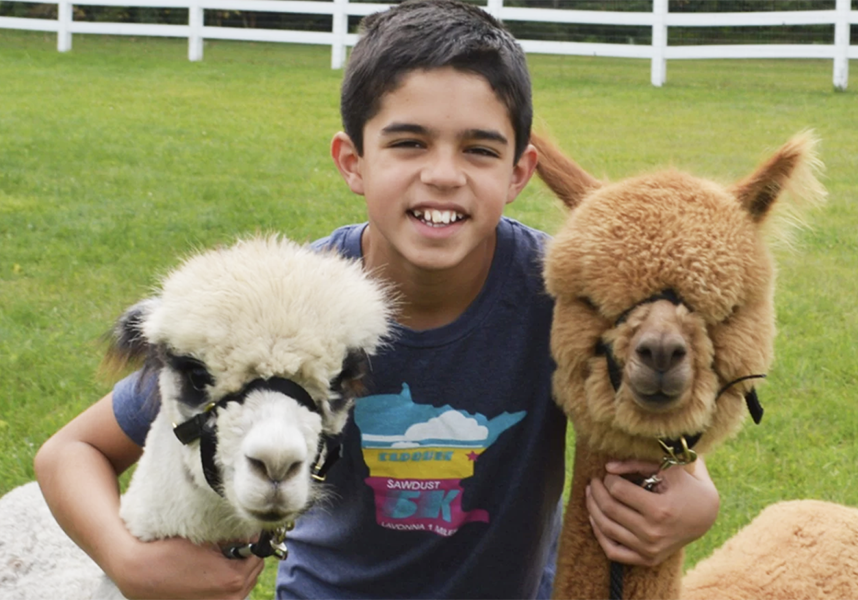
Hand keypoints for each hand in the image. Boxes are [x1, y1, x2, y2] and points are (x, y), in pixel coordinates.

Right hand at [109, 536, 264, 599]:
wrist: (142, 574)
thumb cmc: (171, 554)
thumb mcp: (207, 540)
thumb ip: (233, 539)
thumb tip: (249, 536)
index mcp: (233, 579)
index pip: (257, 554)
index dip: (251, 540)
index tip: (243, 533)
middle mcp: (231, 598)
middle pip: (254, 571)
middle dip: (246, 555)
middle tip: (232, 543)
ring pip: (244, 583)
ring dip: (238, 569)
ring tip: (221, 557)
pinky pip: (230, 593)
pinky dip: (227, 581)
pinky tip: (214, 570)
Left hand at [585, 457, 718, 566]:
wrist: (706, 516)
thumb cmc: (685, 486)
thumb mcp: (668, 468)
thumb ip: (637, 464)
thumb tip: (608, 467)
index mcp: (660, 509)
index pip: (618, 490)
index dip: (608, 479)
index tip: (608, 473)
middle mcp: (653, 533)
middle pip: (609, 509)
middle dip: (596, 491)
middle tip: (594, 481)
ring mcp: (650, 550)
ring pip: (606, 528)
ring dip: (592, 508)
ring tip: (591, 494)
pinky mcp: (647, 560)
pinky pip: (612, 551)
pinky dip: (599, 534)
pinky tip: (595, 517)